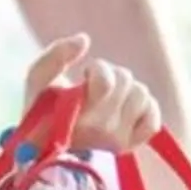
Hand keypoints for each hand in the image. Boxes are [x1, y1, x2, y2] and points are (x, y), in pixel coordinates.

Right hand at [22, 33, 164, 154]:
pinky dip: (144, 108)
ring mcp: (119, 141)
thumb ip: (55, 56)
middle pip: (125, 80)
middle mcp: (102, 131)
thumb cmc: (41, 111)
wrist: (47, 150)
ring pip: (142, 94)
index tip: (84, 74)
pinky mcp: (131, 146)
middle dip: (110, 75)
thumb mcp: (37, 80)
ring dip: (126, 90)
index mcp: (77, 114)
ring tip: (108, 97)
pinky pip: (153, 119)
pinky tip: (125, 109)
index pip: (106, 82)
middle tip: (94, 85)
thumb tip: (84, 39)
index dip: (98, 69)